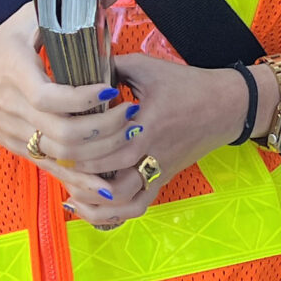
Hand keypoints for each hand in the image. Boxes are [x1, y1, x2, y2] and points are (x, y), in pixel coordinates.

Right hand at [0, 2, 136, 191]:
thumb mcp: (22, 23)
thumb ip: (64, 9)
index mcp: (16, 76)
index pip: (49, 98)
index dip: (83, 99)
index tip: (111, 89)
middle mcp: (17, 111)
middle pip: (63, 135)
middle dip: (104, 130)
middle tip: (131, 116)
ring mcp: (20, 136)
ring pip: (62, 157)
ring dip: (100, 155)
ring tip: (128, 139)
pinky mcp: (24, 151)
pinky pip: (55, 171)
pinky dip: (81, 180)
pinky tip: (107, 186)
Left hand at [61, 49, 252, 228]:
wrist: (227, 105)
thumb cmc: (188, 85)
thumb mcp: (148, 69)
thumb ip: (112, 68)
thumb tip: (79, 66)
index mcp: (145, 123)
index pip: (102, 144)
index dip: (73, 145)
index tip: (53, 138)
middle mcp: (151, 152)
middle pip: (105, 173)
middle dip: (74, 171)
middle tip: (53, 161)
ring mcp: (157, 170)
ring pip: (121, 200)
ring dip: (92, 198)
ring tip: (68, 190)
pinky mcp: (162, 179)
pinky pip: (137, 207)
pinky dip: (112, 214)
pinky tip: (90, 206)